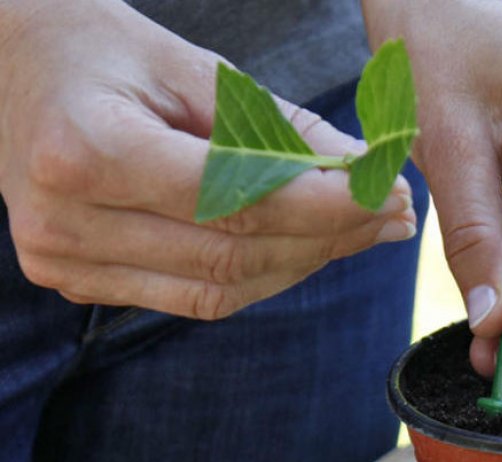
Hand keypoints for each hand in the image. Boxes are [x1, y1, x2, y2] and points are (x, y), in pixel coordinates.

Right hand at [0, 0, 415, 319]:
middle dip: (329, 239)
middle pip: (232, 256)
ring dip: (303, 264)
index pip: (235, 202)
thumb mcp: (198, 70)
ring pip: (219, 290)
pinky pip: (193, 296)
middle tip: (394, 217)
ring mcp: (63, 262)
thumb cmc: (109, 54)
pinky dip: (260, 275)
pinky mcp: (76, 282)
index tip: (392, 195)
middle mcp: (65, 221)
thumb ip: (281, 129)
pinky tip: (305, 246)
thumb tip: (369, 174)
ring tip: (363, 232)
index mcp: (86, 151)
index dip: (326, 207)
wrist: (15, 69)